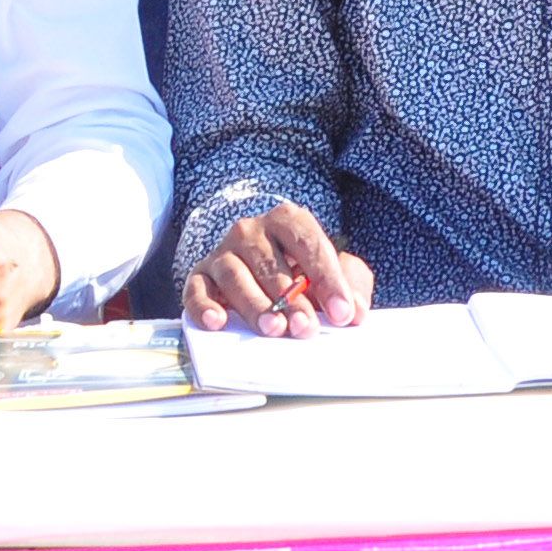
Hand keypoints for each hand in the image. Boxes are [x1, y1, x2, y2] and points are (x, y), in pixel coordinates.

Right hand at [185, 202, 372, 334]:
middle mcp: (250, 231)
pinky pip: (197, 289)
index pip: (309, 245)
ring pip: (235, 276)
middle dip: (291, 300)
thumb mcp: (331, 269)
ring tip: (273, 330)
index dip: (328, 280)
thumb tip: (355, 311)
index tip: (343, 314)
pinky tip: (218, 323)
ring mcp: (222, 252)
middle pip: (271, 264)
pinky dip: (204, 306)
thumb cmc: (300, 269)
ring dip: (255, 305)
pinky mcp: (200, 275)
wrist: (257, 262)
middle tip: (306, 329)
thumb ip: (350, 284)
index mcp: (287, 220)